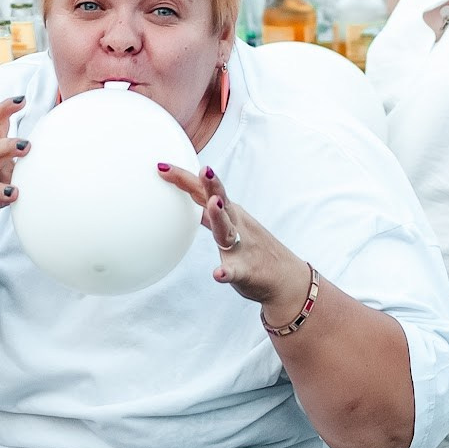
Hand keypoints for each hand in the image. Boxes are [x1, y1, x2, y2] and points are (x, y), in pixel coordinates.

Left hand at [158, 164, 310, 320]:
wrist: (287, 280)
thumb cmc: (253, 251)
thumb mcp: (231, 227)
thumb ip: (210, 216)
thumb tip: (189, 204)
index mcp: (229, 214)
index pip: (203, 192)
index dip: (184, 179)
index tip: (162, 167)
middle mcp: (236, 225)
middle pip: (220, 201)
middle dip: (210, 184)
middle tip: (204, 168)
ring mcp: (242, 248)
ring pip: (227, 231)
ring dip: (220, 217)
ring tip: (213, 205)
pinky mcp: (247, 272)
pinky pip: (235, 271)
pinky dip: (227, 272)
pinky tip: (219, 274)